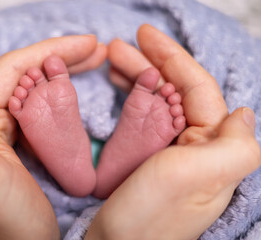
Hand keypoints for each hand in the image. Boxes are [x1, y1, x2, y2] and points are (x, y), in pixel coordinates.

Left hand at [0, 36, 106, 239]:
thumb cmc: (0, 218)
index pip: (13, 68)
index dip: (50, 50)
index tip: (89, 44)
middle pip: (28, 73)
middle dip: (62, 56)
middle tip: (98, 50)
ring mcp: (10, 131)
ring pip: (37, 88)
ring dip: (65, 71)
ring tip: (95, 62)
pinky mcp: (28, 143)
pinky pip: (45, 109)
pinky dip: (63, 94)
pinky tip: (78, 90)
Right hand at [85, 25, 260, 239]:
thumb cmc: (150, 217)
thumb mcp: (197, 178)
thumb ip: (234, 145)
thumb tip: (242, 113)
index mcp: (214, 147)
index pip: (197, 87)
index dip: (172, 57)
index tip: (143, 34)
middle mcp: (199, 147)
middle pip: (176, 89)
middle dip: (149, 63)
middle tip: (117, 47)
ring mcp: (174, 152)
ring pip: (160, 100)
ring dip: (138, 77)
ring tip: (112, 62)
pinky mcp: (152, 159)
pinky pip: (147, 117)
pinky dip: (134, 98)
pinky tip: (121, 89)